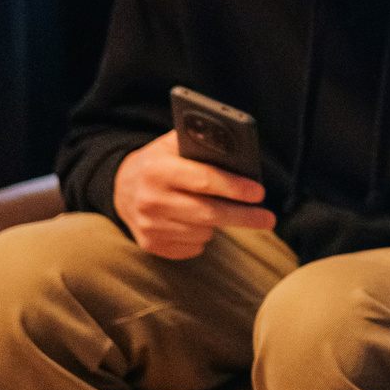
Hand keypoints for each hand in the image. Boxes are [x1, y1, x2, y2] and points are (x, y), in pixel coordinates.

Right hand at [112, 130, 274, 258]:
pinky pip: (191, 247)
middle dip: (243, 217)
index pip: (204, 180)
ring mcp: (148, 225)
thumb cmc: (160, 161)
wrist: (121, 187)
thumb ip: (201, 143)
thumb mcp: (173, 143)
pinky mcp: (149, 244)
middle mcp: (150, 199)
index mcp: (158, 168)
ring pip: (202, 232)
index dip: (235, 187)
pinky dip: (203, 237)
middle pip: (208, 213)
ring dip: (220, 224)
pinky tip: (200, 223)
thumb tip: (239, 149)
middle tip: (268, 219)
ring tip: (223, 211)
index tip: (259, 193)